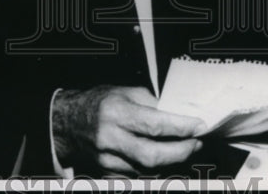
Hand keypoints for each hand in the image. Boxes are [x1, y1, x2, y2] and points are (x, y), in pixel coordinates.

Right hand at [52, 86, 205, 175]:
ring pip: (148, 169)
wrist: (69, 122)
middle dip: (181, 152)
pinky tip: (163, 160)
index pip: (154, 124)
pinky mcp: (107, 173)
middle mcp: (110, 137)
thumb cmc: (101, 103)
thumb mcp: (125, 92)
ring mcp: (107, 159)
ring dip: (171, 161)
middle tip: (196, 143)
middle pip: (152, 155)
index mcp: (116, 112)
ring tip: (183, 148)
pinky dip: (154, 169)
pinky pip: (137, 176)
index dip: (180, 128)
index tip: (199, 126)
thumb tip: (179, 115)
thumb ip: (152, 103)